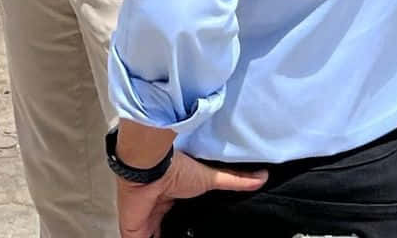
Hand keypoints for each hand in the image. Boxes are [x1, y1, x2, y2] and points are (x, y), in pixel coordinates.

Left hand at [117, 152, 266, 237]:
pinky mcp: (133, 231)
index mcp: (171, 201)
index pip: (178, 222)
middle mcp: (157, 213)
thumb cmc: (176, 169)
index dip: (186, 230)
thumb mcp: (210, 177)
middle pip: (166, 232)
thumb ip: (234, 180)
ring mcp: (144, 223)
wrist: (149, 167)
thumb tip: (263, 176)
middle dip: (175, 236)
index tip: (196, 234)